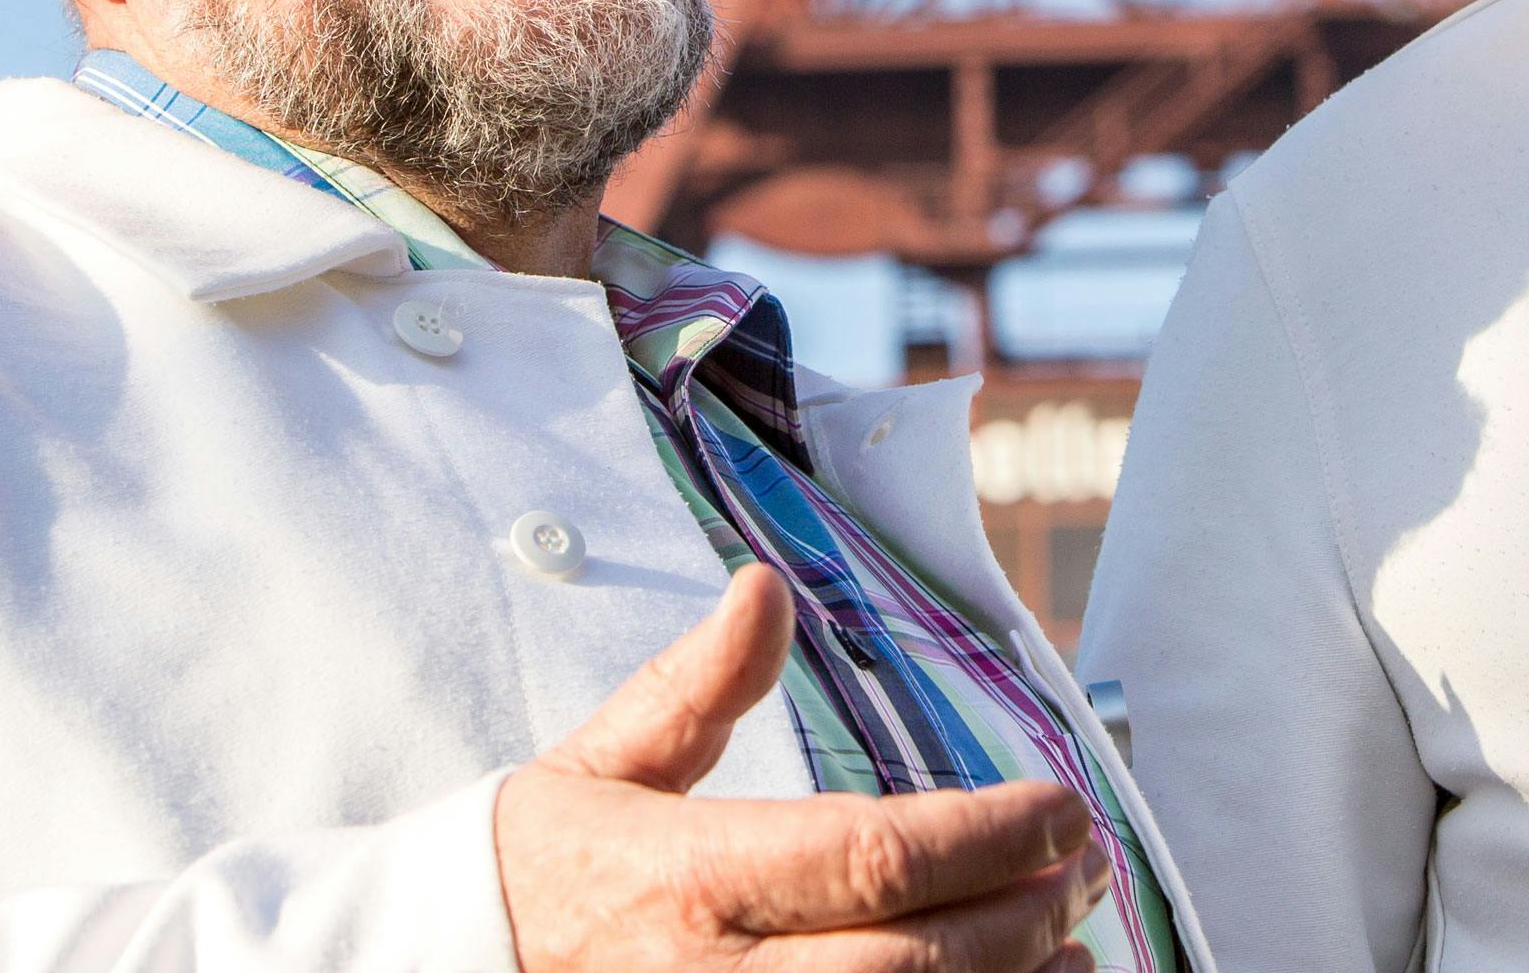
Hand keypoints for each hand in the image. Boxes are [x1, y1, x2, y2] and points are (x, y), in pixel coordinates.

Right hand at [495, 565, 1112, 971]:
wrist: (439, 970)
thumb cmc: (537, 876)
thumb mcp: (602, 768)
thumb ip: (693, 688)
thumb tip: (763, 592)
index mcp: (688, 880)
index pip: (870, 856)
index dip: (987, 835)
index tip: (1060, 806)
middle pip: (912, 963)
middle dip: (1021, 914)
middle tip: (1088, 865)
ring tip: (1073, 948)